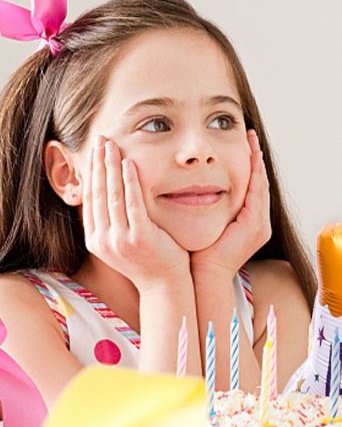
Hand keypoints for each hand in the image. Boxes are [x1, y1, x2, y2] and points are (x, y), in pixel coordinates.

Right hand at [83, 136, 189, 289]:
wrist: (166, 286)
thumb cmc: (151, 261)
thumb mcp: (125, 242)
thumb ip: (116, 222)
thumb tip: (112, 195)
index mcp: (96, 240)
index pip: (89, 199)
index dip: (90, 173)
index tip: (93, 153)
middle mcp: (103, 240)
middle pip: (97, 193)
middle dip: (97, 164)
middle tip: (99, 139)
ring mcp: (120, 240)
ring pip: (111, 195)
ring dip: (110, 167)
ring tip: (111, 145)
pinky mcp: (139, 237)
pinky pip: (132, 203)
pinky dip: (130, 181)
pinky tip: (128, 163)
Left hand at [190, 130, 271, 279]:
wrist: (206, 274)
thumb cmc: (201, 253)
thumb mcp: (208, 224)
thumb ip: (208, 207)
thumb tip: (192, 187)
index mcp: (250, 223)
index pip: (252, 187)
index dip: (249, 164)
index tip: (245, 144)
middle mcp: (260, 222)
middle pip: (260, 182)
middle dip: (256, 158)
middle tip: (250, 135)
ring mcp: (260, 224)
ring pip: (261, 185)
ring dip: (256, 162)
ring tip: (252, 141)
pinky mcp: (255, 225)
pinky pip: (257, 193)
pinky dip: (254, 174)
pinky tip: (250, 157)